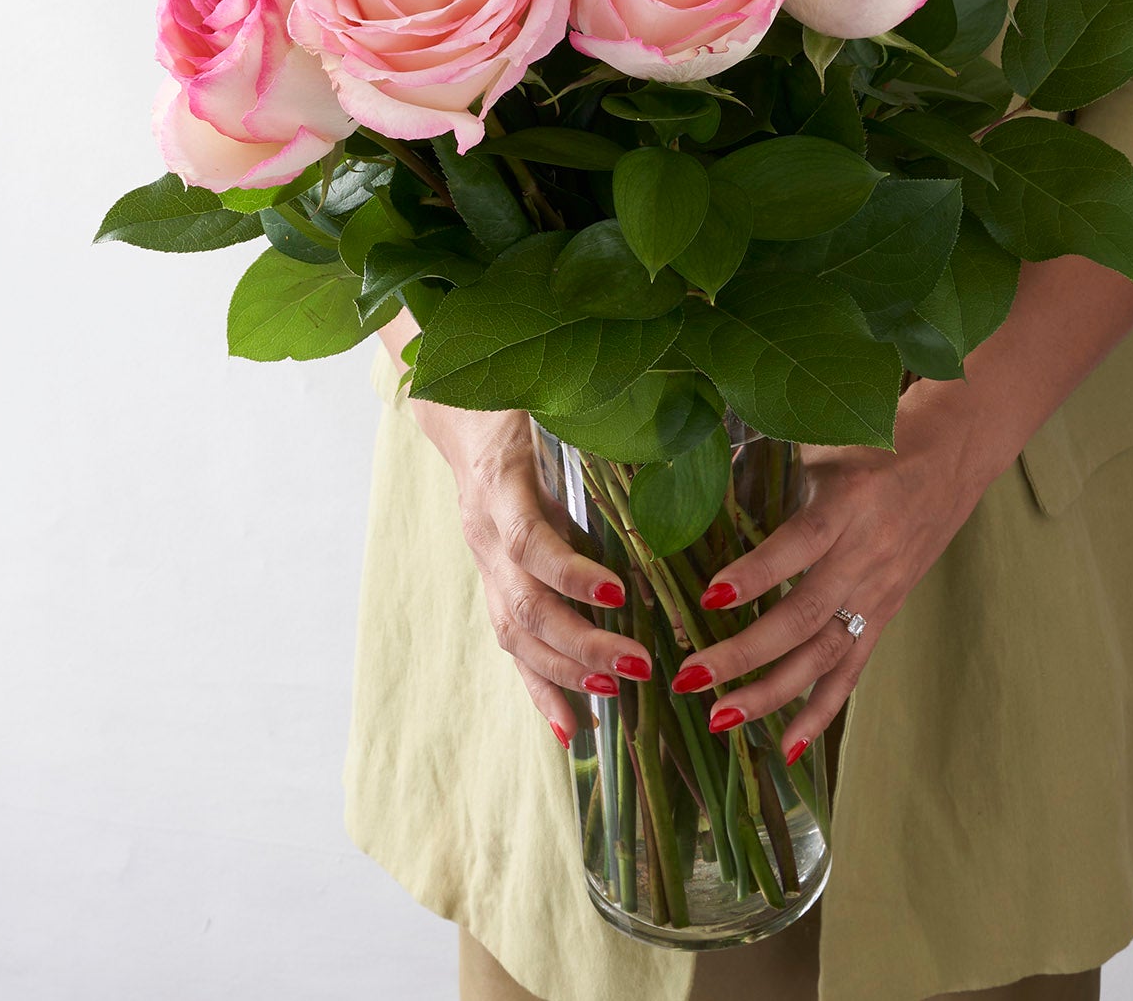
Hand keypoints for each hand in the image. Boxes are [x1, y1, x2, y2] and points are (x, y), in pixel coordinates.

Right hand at [378, 311, 651, 746]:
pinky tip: (570, 733)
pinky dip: (539, 691)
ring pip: (516, 633)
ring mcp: (485, 565)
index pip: (529, 541)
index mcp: (501, 485)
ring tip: (615, 695)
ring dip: (564, 671)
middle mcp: (485, 534)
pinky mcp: (492, 585)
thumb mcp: (552, 400)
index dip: (570, 571)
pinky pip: (511, 648)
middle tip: (639, 664)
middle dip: (580, 640)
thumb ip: (596, 416)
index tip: (620, 594)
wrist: (461, 412)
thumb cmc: (521, 402)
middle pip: (524, 604)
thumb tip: (671, 423)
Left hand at [669, 409, 991, 766]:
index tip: (710, 598)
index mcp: (848, 503)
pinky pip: (852, 669)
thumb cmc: (873, 440)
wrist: (955, 452)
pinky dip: (820, 711)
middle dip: (745, 653)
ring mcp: (879, 589)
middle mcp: (866, 553)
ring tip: (721, 718)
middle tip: (690, 677)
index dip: (755, 575)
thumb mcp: (823, 443)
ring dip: (772, 693)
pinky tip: (787, 749)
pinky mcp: (887, 611)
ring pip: (824, 653)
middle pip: (804, 615)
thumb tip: (696, 484)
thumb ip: (772, 471)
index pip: (797, 546)